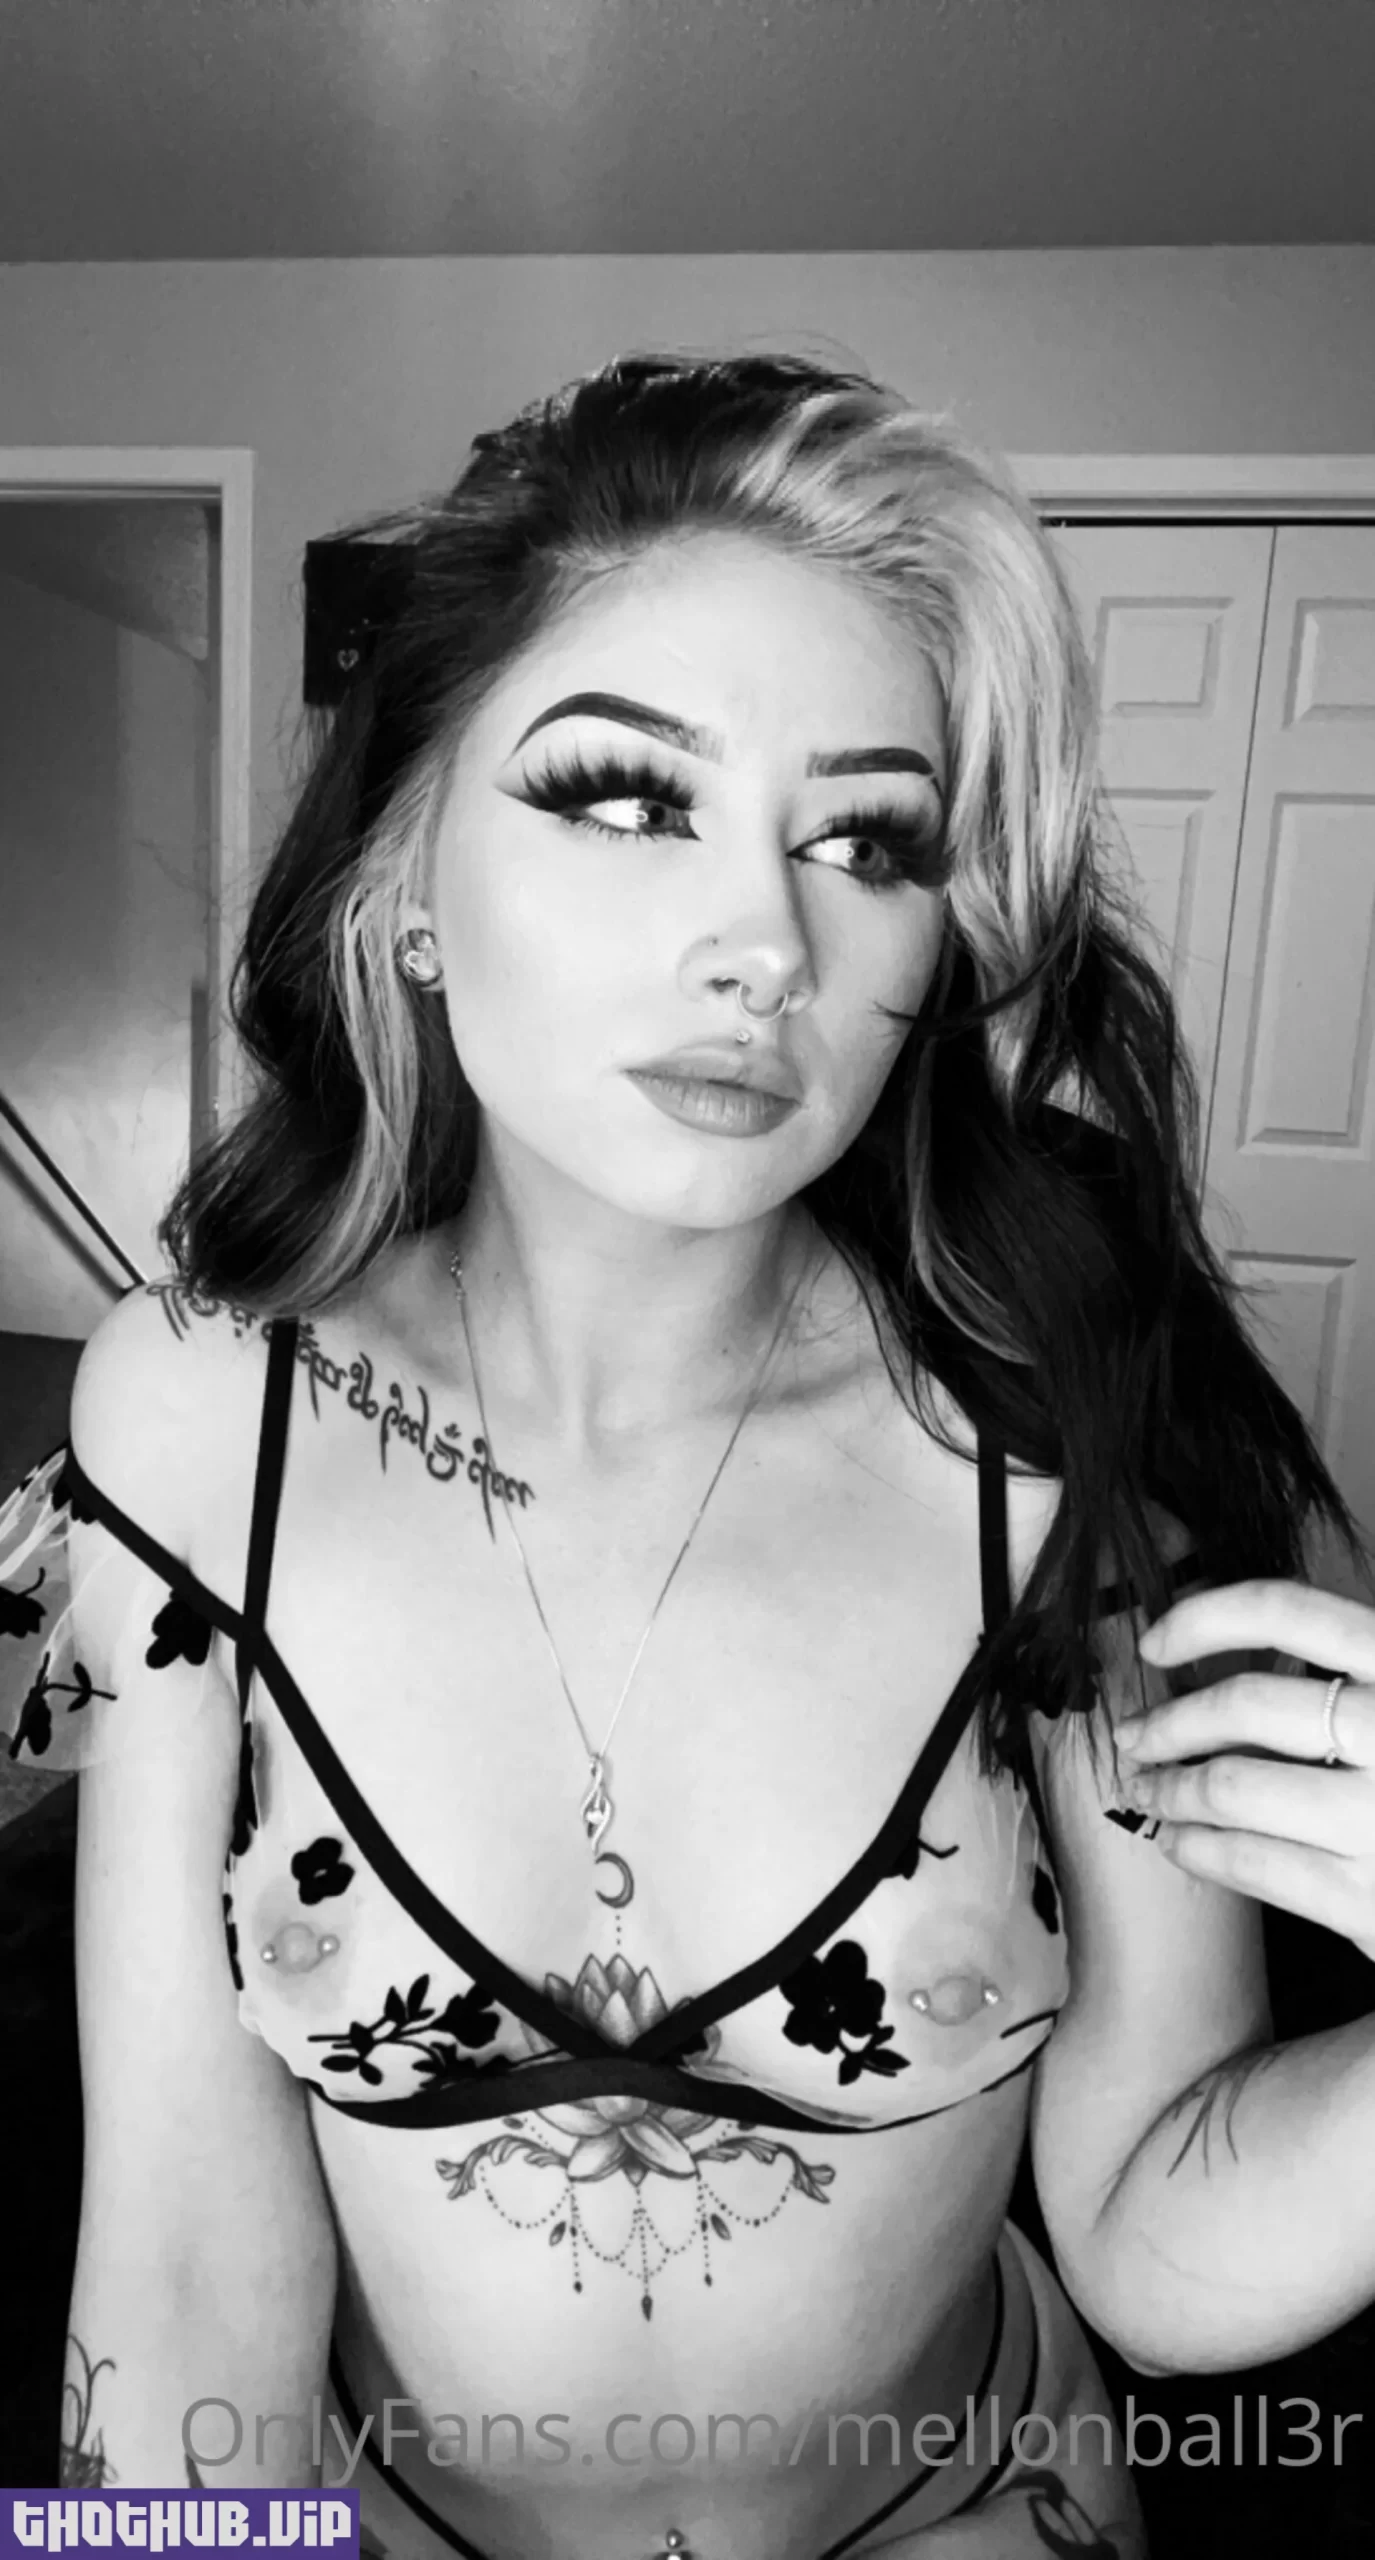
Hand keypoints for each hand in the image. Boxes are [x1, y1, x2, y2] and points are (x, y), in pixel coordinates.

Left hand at [1117, 1580, 1374, 1962]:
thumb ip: (1355, 1677)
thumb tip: (1225, 1669)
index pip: (1291, 1611)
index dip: (1206, 1617)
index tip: (1155, 1642)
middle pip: (1248, 1704)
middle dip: (1170, 1721)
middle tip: (1134, 1737)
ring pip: (1235, 1786)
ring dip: (1171, 1789)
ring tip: (1147, 1792)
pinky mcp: (1370, 1900)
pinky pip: (1254, 1864)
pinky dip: (1199, 1850)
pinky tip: (1180, 1845)